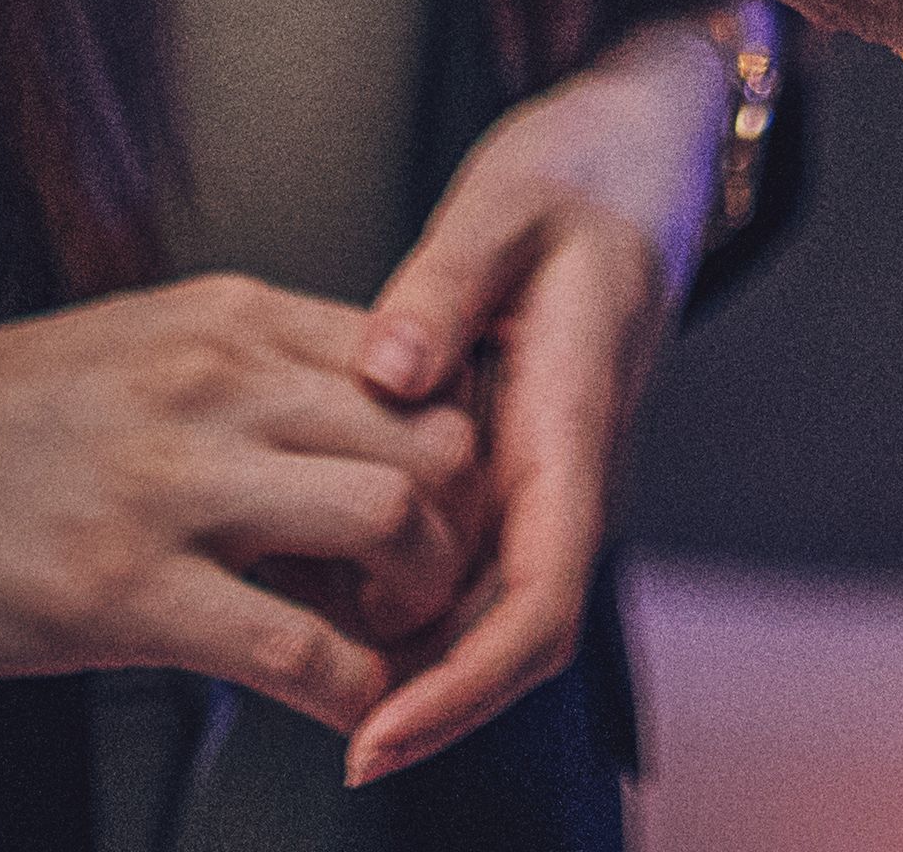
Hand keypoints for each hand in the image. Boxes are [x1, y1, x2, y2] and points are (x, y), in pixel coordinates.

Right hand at [0, 277, 483, 730]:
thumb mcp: (122, 360)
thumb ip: (242, 388)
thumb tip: (347, 455)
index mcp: (222, 318)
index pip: (423, 362)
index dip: (456, 454)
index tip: (438, 520)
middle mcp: (213, 378)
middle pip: (439, 433)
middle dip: (460, 532)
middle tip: (420, 597)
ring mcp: (167, 482)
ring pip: (398, 519)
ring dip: (416, 606)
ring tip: (373, 647)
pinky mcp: (114, 590)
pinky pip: (303, 648)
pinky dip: (350, 697)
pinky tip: (331, 716)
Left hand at [327, 23, 730, 783]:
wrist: (634, 167)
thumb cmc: (579, 182)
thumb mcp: (507, 201)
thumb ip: (445, 281)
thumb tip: (388, 369)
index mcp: (574, 427)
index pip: (538, 604)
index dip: (460, 687)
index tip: (376, 736)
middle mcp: (565, 479)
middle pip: (497, 637)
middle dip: (407, 696)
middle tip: (287, 702)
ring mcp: (539, 481)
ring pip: (470, 610)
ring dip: (387, 647)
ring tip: (268, 632)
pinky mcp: (507, 468)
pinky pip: (451, 558)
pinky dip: (382, 584)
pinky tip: (300, 566)